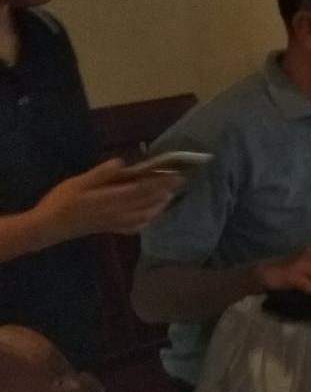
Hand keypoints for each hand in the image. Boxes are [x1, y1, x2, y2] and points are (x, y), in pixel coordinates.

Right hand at [34, 159, 179, 243]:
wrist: (49, 227)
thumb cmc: (61, 202)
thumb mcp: (77, 183)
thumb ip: (100, 174)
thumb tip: (121, 162)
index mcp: (110, 198)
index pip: (141, 188)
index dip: (159, 181)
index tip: (174, 173)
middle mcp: (117, 212)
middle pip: (146, 200)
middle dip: (165, 190)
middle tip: (181, 181)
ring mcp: (115, 222)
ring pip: (144, 214)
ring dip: (159, 205)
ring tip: (171, 196)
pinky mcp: (110, 229)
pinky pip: (133, 227)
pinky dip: (146, 221)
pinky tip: (152, 217)